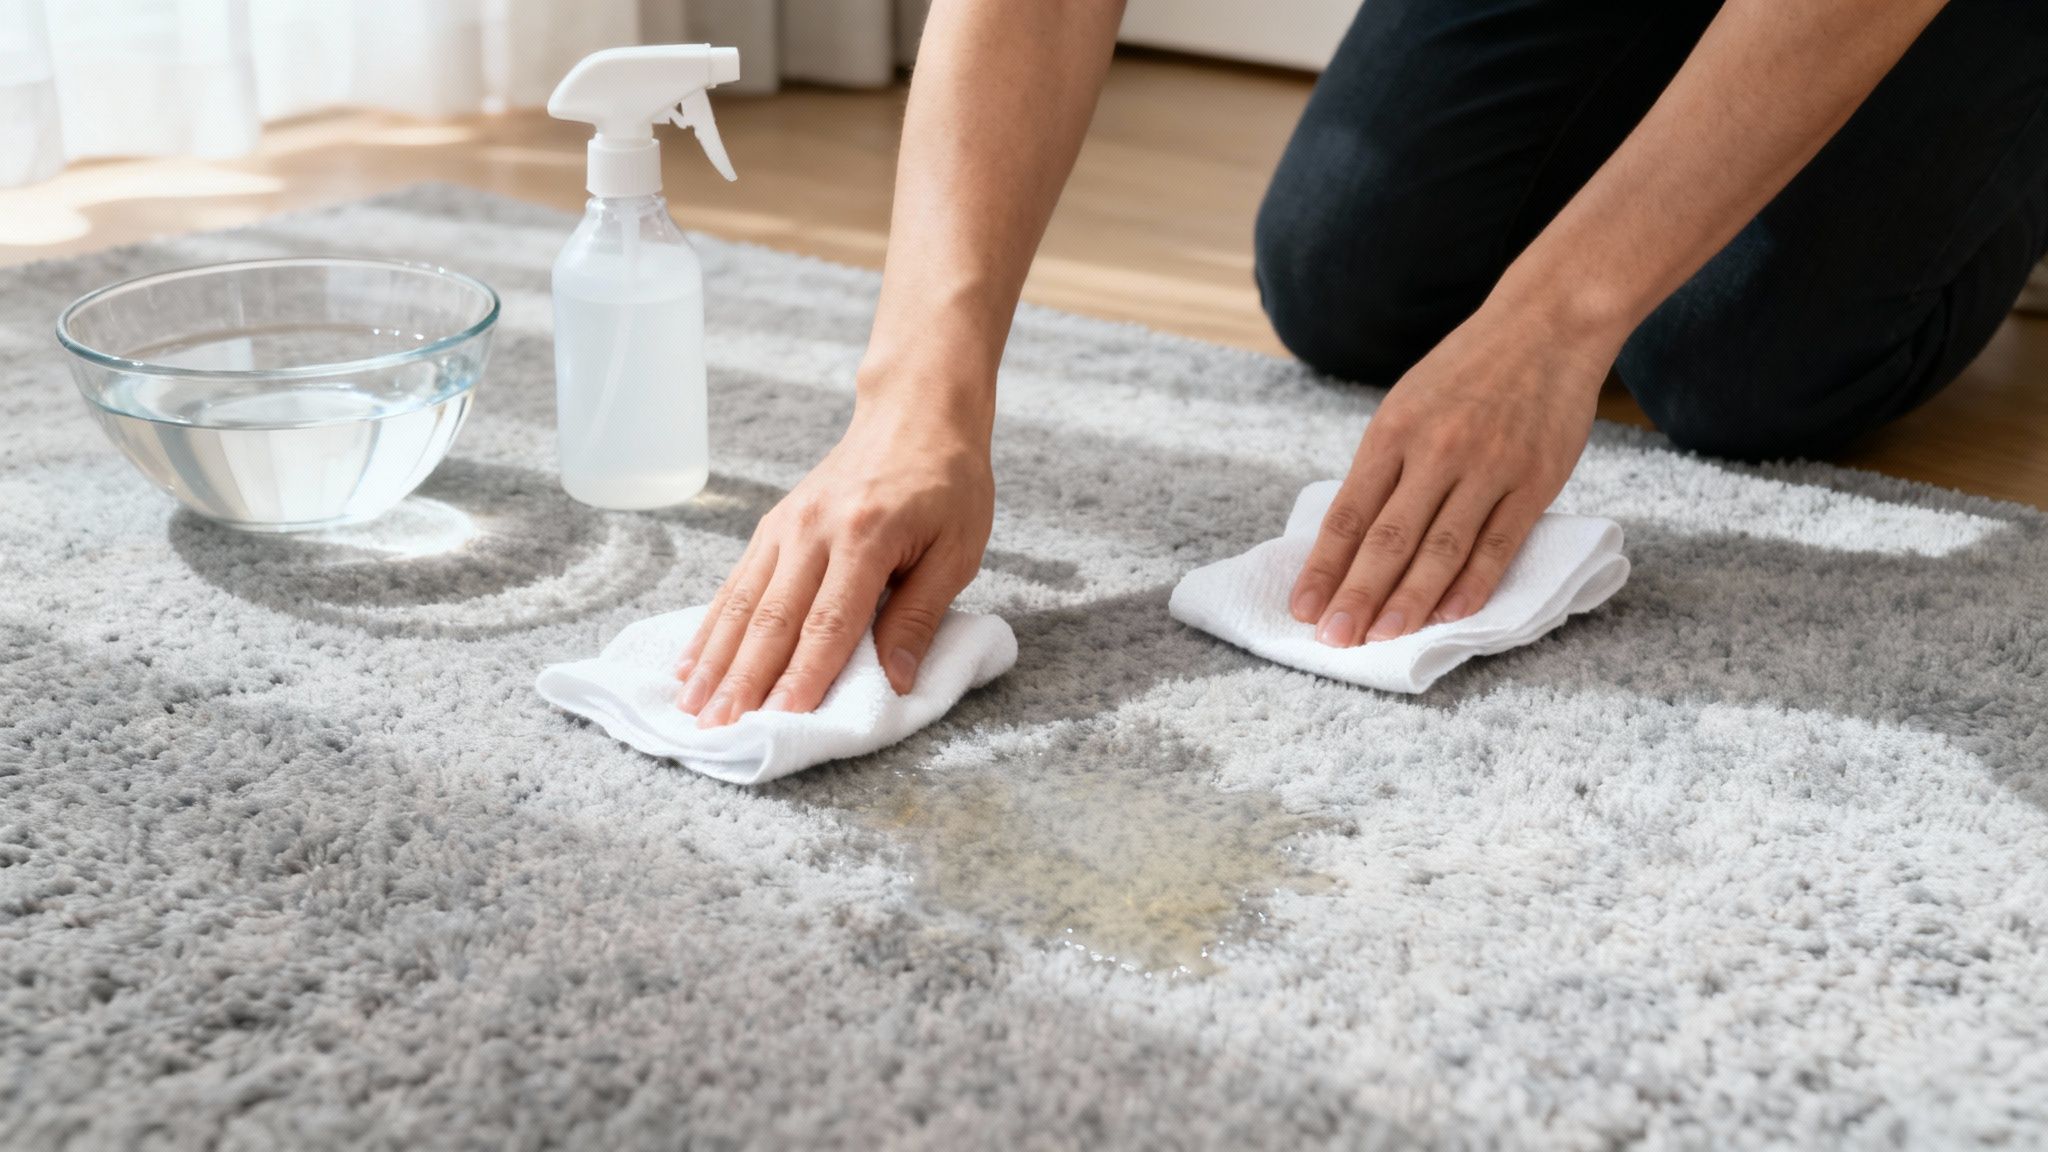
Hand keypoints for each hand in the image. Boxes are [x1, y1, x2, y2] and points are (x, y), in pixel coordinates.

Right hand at [676, 402, 994, 726]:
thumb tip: (893, 682)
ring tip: (692, 708)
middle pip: (773, 618)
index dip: (804, 676)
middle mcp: (813, 530)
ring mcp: (785, 526)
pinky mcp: (772, 526)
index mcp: (866, 536)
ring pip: (743, 603)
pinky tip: (691, 662)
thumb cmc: (947, 484)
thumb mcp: (957, 551)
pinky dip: (711, 627)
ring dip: (714, 660)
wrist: (915, 413)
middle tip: (719, 730)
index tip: (782, 720)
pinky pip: (736, 583)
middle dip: (744, 680)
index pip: (830, 622)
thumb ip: (919, 616)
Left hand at [1289, 294, 1616, 644]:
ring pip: (1440, 549)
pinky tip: (1449, 615)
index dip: (1323, 568)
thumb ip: (1385, 465)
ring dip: (1408, 601)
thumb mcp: (1408, 403)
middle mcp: (1434, 450)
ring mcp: (1487, 467)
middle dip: (1357, 596)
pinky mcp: (1534, 481)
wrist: (1547, 325)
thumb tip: (1352, 537)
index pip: (1349, 514)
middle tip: (1335, 641)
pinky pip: (1498, 543)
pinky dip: (1472, 583)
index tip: (1303, 609)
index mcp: (1392, 431)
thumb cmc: (1467, 371)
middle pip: (1387, 539)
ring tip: (1383, 638)